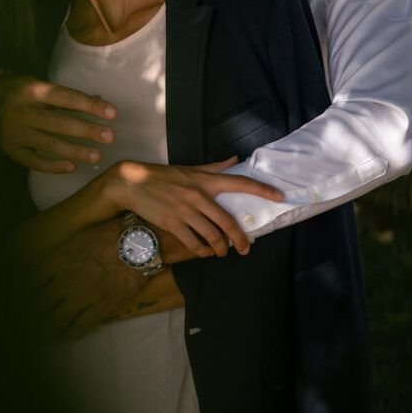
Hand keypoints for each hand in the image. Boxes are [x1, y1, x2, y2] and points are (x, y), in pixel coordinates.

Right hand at [0, 75, 116, 171]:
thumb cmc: (24, 93)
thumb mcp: (42, 87)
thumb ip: (69, 97)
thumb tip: (102, 102)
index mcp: (32, 90)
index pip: (66, 97)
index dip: (90, 105)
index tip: (112, 113)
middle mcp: (22, 111)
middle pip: (59, 122)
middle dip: (87, 130)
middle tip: (110, 137)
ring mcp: (14, 132)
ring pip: (49, 144)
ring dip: (75, 150)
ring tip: (97, 155)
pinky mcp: (10, 150)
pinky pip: (34, 161)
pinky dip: (53, 165)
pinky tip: (72, 167)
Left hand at [22, 220, 147, 338]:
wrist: (139, 242)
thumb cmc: (106, 235)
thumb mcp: (75, 240)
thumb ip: (54, 255)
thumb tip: (35, 266)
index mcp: (56, 260)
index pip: (26, 284)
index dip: (17, 297)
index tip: (12, 304)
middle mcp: (65, 280)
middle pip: (36, 306)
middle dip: (27, 317)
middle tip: (19, 324)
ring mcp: (82, 296)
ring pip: (53, 321)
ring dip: (42, 330)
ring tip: (36, 335)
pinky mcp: (99, 308)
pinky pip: (76, 328)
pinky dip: (65, 334)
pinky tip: (62, 334)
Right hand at [105, 157, 283, 257]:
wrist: (132, 182)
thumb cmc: (163, 176)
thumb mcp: (190, 168)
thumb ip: (214, 167)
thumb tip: (235, 160)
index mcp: (204, 180)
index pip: (239, 182)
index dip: (261, 189)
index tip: (279, 196)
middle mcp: (198, 196)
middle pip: (228, 222)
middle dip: (240, 240)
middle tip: (245, 249)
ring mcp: (185, 211)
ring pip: (212, 237)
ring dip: (220, 249)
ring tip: (221, 252)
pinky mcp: (173, 223)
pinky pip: (194, 244)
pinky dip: (202, 251)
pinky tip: (203, 252)